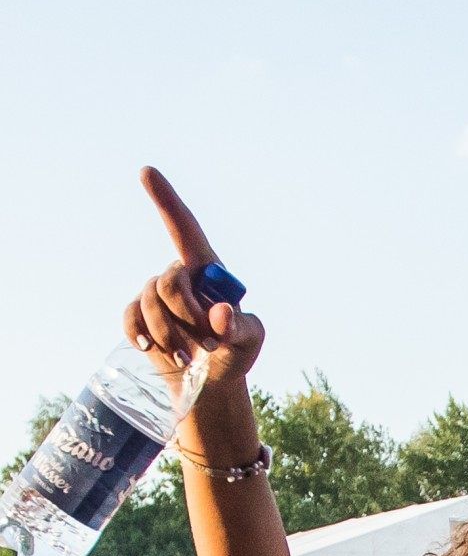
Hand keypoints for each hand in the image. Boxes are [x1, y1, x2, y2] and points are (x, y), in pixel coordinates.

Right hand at [126, 171, 265, 390]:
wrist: (211, 383)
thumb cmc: (235, 353)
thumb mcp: (249, 342)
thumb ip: (240, 327)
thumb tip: (221, 313)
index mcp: (208, 270)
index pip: (185, 229)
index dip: (166, 201)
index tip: (146, 172)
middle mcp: (179, 276)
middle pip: (169, 282)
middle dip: (187, 317)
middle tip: (207, 343)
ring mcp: (156, 296)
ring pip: (148, 302)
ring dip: (168, 334)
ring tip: (187, 357)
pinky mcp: (139, 317)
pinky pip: (130, 316)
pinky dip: (138, 332)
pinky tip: (148, 347)